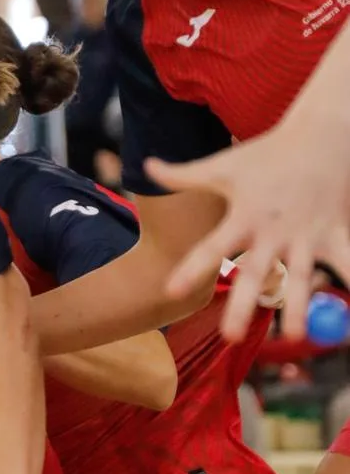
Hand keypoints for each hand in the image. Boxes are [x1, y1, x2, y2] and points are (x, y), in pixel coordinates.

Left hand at [149, 124, 349, 342]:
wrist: (321, 136)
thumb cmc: (266, 153)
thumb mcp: (223, 165)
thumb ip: (184, 174)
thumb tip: (145, 166)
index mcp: (244, 216)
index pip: (211, 246)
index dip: (190, 267)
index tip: (170, 290)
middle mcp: (274, 230)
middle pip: (255, 272)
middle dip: (242, 305)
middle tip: (228, 337)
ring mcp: (307, 235)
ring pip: (301, 277)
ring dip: (297, 307)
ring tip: (292, 337)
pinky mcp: (337, 234)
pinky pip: (348, 264)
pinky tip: (347, 322)